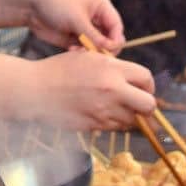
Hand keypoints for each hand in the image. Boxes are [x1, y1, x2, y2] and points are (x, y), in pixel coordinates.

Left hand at [24, 0, 125, 51]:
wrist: (30, 6)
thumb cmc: (55, 4)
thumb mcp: (76, 18)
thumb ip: (94, 35)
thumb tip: (111, 49)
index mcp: (101, 6)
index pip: (116, 27)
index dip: (114, 40)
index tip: (107, 50)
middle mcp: (96, 18)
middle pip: (110, 39)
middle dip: (103, 48)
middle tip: (92, 54)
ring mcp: (86, 29)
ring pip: (98, 47)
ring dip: (91, 52)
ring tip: (78, 51)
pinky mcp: (75, 39)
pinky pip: (85, 50)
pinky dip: (81, 54)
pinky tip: (71, 50)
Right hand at [28, 50, 155, 130]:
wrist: (36, 90)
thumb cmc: (59, 70)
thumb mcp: (89, 57)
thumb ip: (113, 67)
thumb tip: (130, 79)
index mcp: (112, 70)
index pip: (146, 78)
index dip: (148, 84)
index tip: (143, 87)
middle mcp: (113, 91)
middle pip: (149, 105)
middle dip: (147, 106)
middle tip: (139, 104)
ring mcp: (105, 111)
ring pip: (133, 120)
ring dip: (129, 116)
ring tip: (115, 107)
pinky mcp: (95, 126)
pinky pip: (115, 127)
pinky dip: (113, 123)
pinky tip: (100, 113)